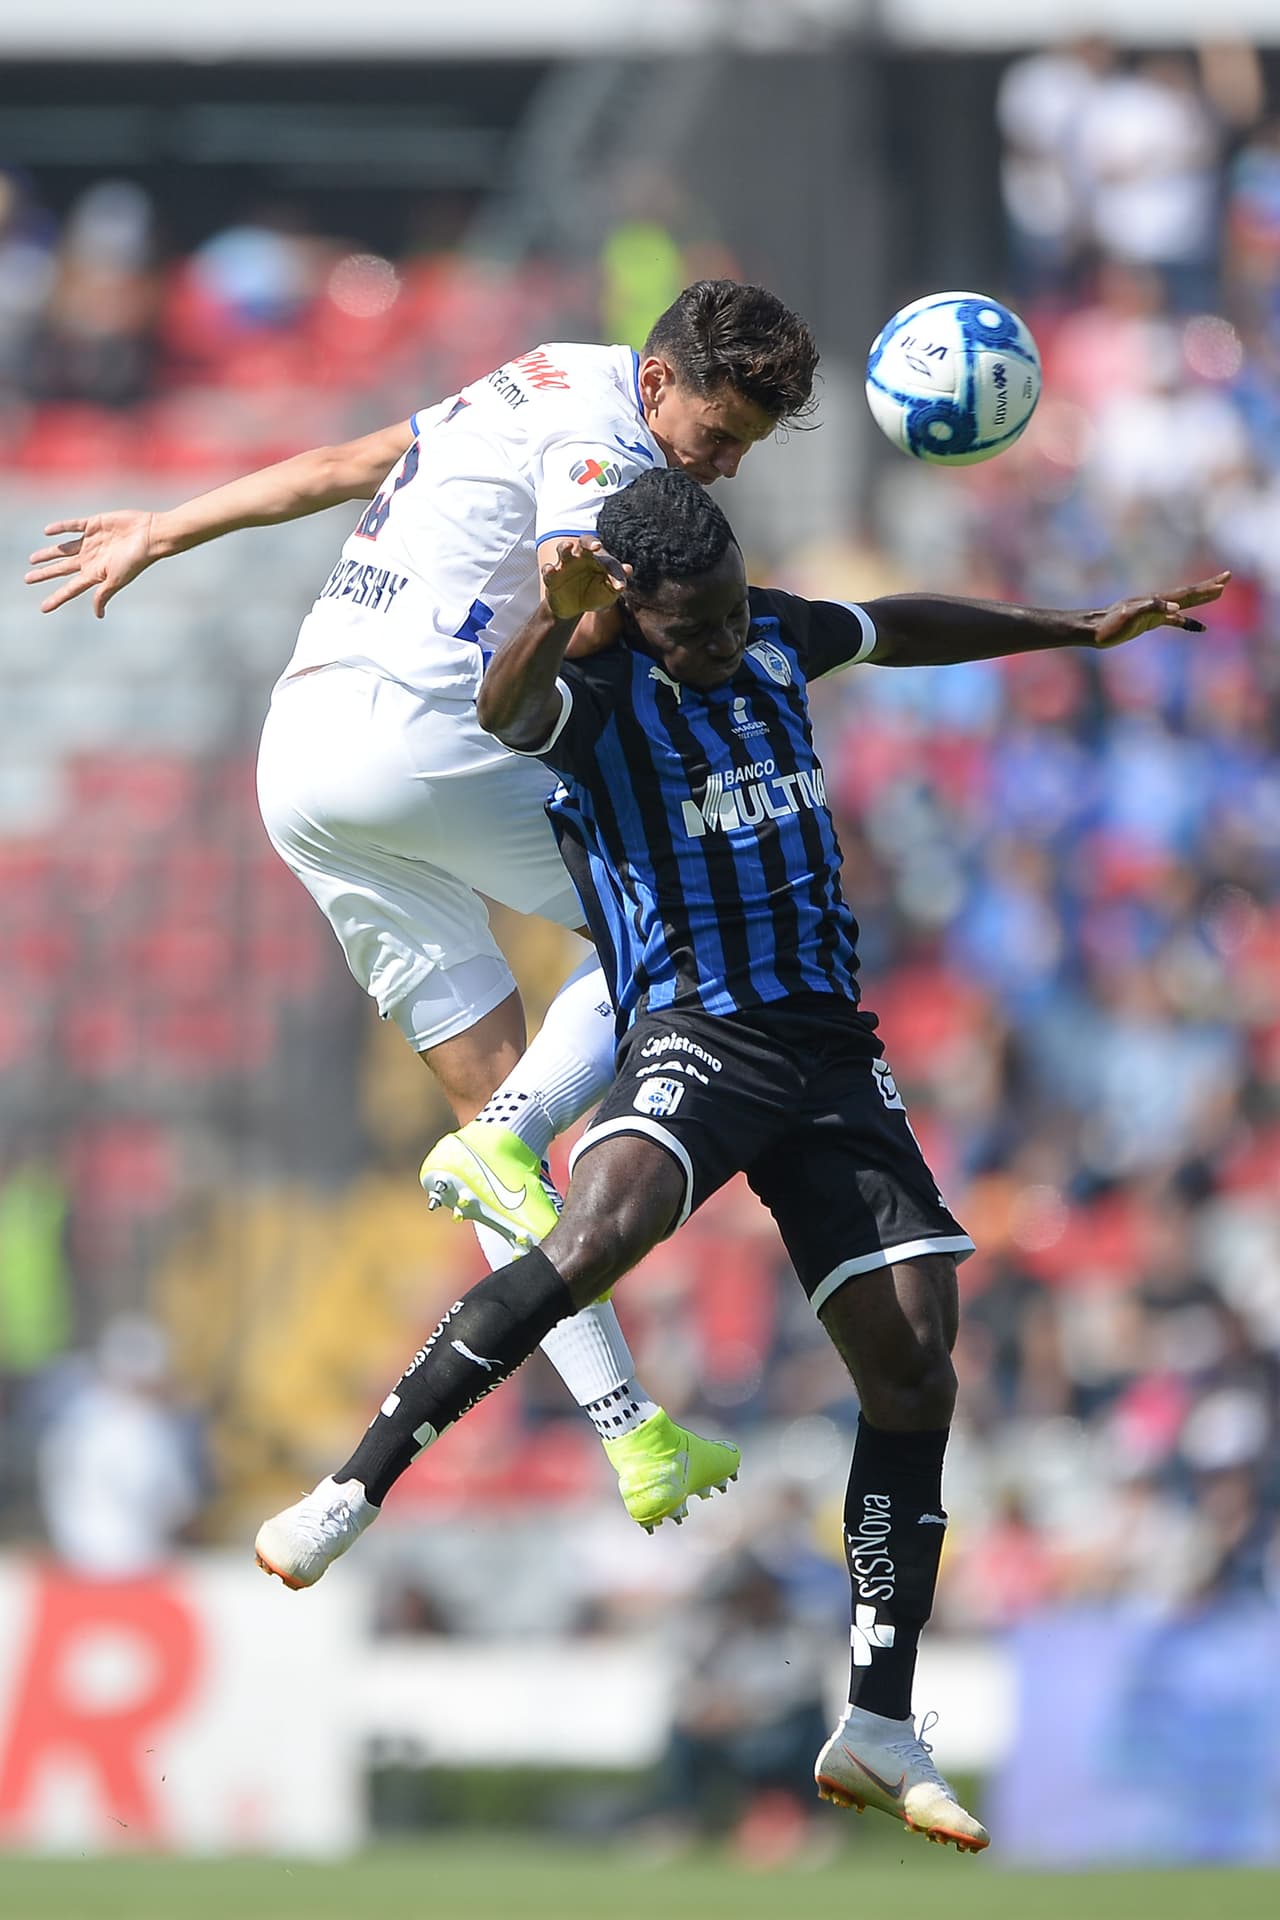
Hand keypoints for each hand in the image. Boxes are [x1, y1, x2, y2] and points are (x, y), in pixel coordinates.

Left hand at [25, 509, 159, 617]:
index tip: (43, 608)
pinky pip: (73, 526)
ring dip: (48, 553)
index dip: (56, 598)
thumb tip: (97, 615)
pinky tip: (48, 531)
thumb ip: (103, 595)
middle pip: (62, 569)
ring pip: (63, 549)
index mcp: (95, 574)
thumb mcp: (116, 580)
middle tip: (28, 579)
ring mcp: (91, 542)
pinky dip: (60, 528)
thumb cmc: (135, 561)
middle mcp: (91, 559)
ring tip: (33, 559)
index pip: (70, 589)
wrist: (150, 535)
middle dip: (45, 574)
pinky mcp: (94, 524)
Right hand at [540, 536, 629, 619]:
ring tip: (568, 546)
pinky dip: (548, 569)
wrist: (573, 609)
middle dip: (589, 542)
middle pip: (584, 541)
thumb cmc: (594, 594)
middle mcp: (580, 557)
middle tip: (596, 546)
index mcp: (597, 558)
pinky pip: (548, 571)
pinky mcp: (552, 578)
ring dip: (565, 547)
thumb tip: (629, 569)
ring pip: (563, 549)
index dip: (615, 573)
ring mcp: (564, 565)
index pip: (608, 560)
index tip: (619, 587)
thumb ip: (617, 581)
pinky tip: (551, 570)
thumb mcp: (608, 592)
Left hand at [1085, 570, 1230, 649]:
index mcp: (1156, 601)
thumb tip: (1176, 610)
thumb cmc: (1109, 625)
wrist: (1093, 630)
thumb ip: (1152, 609)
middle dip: (1209, 586)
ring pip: (1184, 604)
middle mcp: (1158, 603)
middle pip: (1189, 593)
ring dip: (1202, 598)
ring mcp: (1155, 611)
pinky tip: (1200, 628)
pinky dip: (1188, 623)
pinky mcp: (1150, 622)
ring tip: (1219, 593)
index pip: (1186, 593)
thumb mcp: (1129, 616)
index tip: (1222, 584)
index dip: (1204, 589)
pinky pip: (1175, 621)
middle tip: (1228, 576)